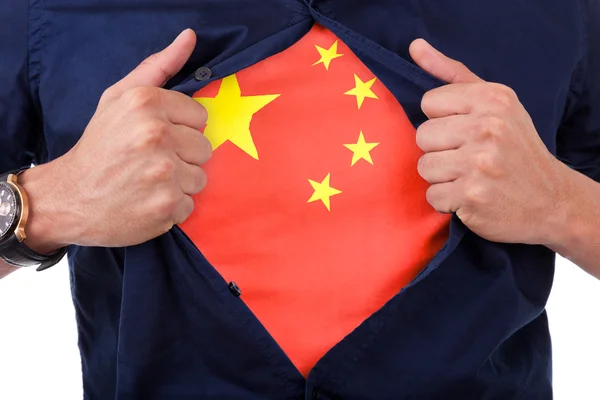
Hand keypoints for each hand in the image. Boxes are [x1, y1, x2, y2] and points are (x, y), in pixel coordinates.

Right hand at [21, 29, 211, 249]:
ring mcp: (162, 173)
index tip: (156, 138)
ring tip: (148, 182)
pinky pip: (189, 205)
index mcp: (146, 103)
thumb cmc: (99, 145)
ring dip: (179, 183)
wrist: (69, 196)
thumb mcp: (119, 98)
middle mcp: (156, 135)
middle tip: (150, 162)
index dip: (180, 129)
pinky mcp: (166, 206)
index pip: (200, 116)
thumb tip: (190, 37)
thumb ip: (158, 67)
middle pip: (205, 147)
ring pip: (200, 177)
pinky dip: (171, 208)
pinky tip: (146, 201)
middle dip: (182, 156)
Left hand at [409, 39, 566, 244]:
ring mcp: (480, 163)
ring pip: (424, 167)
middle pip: (422, 135)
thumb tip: (415, 47)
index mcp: (493, 99)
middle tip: (469, 158)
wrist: (551, 200)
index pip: (429, 102)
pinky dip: (447, 202)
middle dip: (440, 150)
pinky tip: (470, 197)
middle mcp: (488, 127)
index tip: (465, 131)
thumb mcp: (496, 103)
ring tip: (469, 177)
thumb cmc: (516, 148)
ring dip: (442, 177)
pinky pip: (433, 196)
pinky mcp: (472, 195)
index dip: (442, 120)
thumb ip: (452, 74)